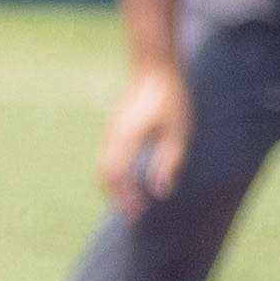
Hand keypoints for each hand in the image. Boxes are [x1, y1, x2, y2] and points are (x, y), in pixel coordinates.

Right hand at [96, 60, 191, 214]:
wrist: (154, 68)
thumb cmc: (171, 98)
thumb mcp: (177, 132)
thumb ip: (168, 162)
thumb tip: (161, 192)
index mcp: (126, 139)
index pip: (118, 177)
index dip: (126, 198)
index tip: (140, 212)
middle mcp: (112, 137)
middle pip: (104, 176)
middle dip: (117, 197)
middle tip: (135, 212)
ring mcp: (109, 132)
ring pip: (103, 167)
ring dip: (114, 186)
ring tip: (132, 199)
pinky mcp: (112, 128)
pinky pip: (106, 157)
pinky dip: (114, 173)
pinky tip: (131, 177)